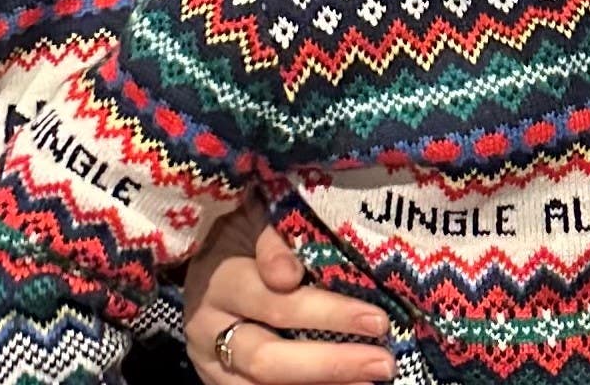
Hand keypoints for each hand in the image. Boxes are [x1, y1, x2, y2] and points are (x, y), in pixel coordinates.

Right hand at [184, 198, 395, 382]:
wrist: (205, 268)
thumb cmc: (243, 236)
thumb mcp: (255, 220)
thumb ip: (274, 238)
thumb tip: (288, 273)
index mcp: (219, 280)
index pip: (271, 298)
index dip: (322, 311)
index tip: (376, 320)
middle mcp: (208, 328)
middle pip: (266, 356)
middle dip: (330, 362)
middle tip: (383, 361)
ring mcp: (211, 363)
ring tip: (371, 383)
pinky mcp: (221, 384)